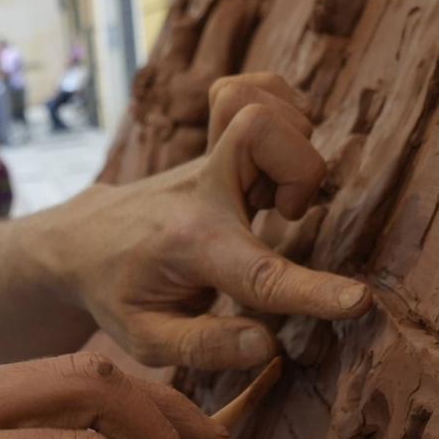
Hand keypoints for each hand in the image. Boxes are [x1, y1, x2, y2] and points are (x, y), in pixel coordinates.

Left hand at [43, 72, 370, 369]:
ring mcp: (209, 159)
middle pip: (261, 129)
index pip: (259, 272)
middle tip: (283, 214)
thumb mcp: (143, 340)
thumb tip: (268, 345)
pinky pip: (257, 91)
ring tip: (273, 195)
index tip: (358, 301)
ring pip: (264, 106)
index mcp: (191, 248)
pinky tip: (275, 158)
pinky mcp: (217, 144)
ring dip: (291, 144)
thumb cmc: (116, 294)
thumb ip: (204, 347)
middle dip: (300, 170)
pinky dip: (282, 111)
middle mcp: (203, 190)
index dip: (312, 291)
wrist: (81, 241)